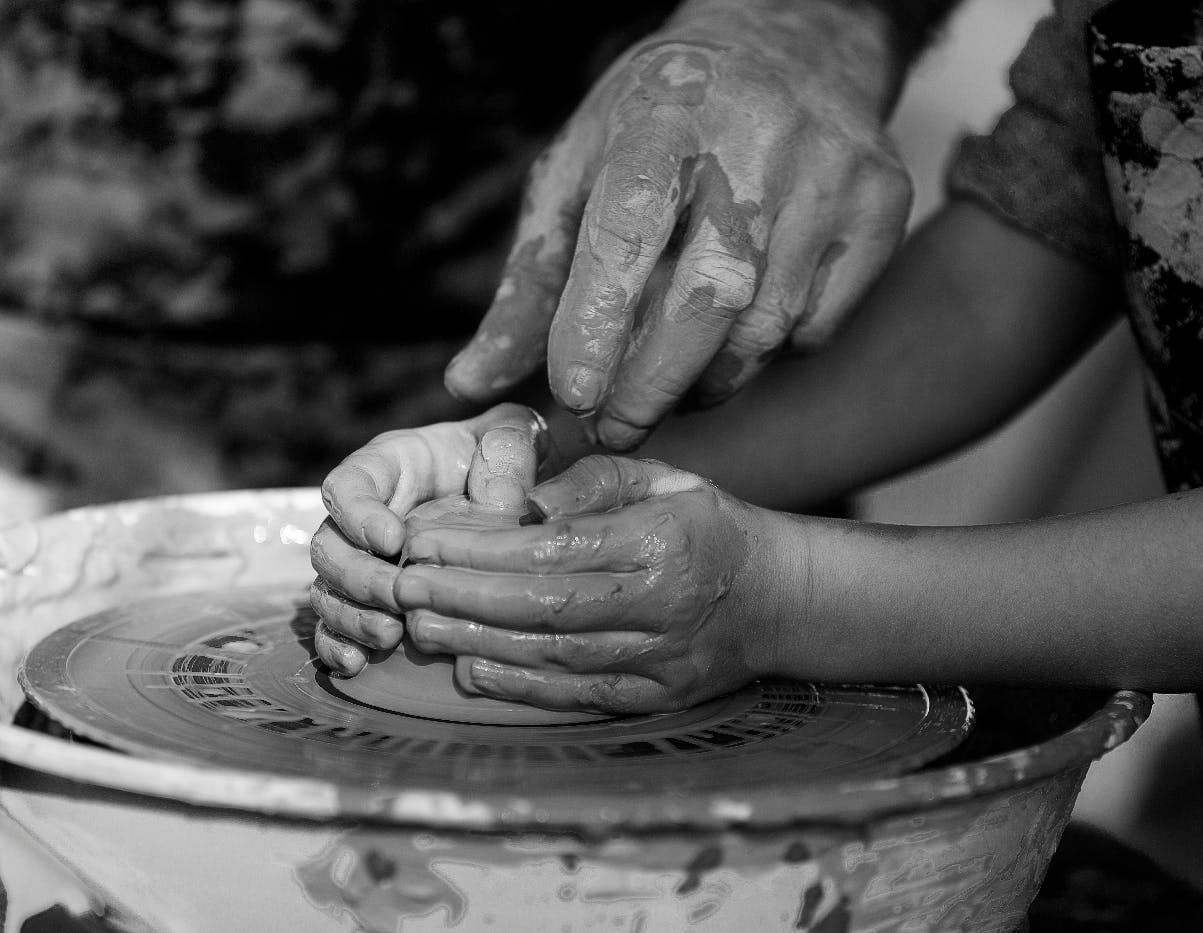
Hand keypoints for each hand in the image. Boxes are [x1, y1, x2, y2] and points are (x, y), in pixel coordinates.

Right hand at [310, 404, 549, 675]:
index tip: (392, 539)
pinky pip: (335, 626)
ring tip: (389, 636)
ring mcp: (362, 560)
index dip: (358, 514)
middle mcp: (362, 516)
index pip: (348, 485)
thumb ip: (507, 451)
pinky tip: (358, 664)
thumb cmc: (503, 456)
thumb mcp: (513, 437)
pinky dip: (339, 646)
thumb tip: (503, 500)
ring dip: (351, 617)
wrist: (509, 491)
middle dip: (358, 576)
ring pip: (328, 590)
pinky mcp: (370, 601)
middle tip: (398, 595)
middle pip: (329, 546)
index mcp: (388, 466)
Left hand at [390, 456, 798, 713]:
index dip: (480, 547)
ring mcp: (660, 658)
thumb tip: (524, 502)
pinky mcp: (656, 696)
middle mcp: (660, 603)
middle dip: (462, 597)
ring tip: (419, 626)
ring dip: (476, 643)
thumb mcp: (662, 478)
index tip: (424, 539)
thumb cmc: (707, 525)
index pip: (553, 546)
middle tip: (403, 587)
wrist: (778, 598)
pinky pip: (577, 695)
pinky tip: (471, 671)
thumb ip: (593, 482)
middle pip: (542, 605)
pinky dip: (519, 686)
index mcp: (660, 539)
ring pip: (552, 655)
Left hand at [445, 1, 913, 449]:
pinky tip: (737, 335)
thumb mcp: (580, 172)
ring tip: (668, 388)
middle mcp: (758, 142)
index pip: (627, 232)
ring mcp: (832, 176)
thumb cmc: (665, 119)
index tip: (571, 394)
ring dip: (707, 383)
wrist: (790, 44)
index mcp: (663, 119)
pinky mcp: (883, 207)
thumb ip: (530, 283)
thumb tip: (470, 383)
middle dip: (652, 386)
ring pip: (766, 327)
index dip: (597, 323)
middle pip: (707, 299)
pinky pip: (818, 325)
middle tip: (615, 428)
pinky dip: (769, 354)